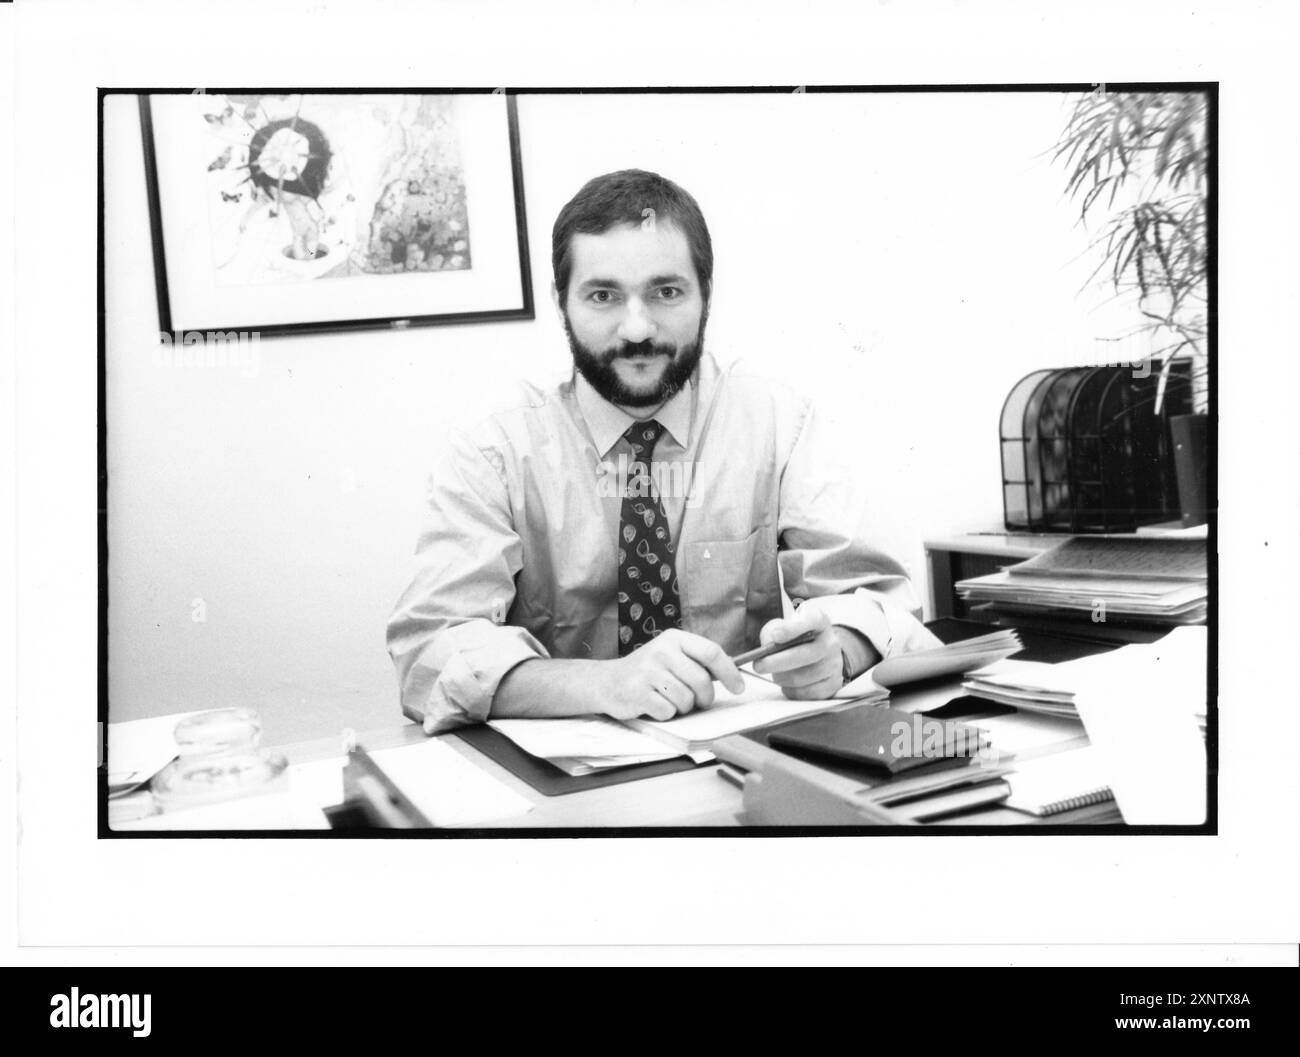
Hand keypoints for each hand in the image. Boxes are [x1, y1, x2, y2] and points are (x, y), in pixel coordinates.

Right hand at [595, 629, 745, 721]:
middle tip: (699, 702)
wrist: (607, 681)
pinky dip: (666, 713)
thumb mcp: (670, 656)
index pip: (711, 652)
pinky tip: (655, 704)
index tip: (739, 687)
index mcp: (674, 639)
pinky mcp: (638, 693)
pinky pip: (669, 711)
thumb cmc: (647, 672)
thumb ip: (696, 661)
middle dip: (705, 698)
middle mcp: (662, 651)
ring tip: (669, 699)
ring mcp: (649, 672)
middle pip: (702, 681)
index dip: (729, 672)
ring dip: (683, 707)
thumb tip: (731, 676)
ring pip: (687, 700)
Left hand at [754, 608, 844, 699]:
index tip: (775, 636)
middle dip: (777, 662)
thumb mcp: (784, 625)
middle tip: (758, 665)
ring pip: (802, 677)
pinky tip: (786, 683)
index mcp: (819, 621)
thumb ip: (772, 630)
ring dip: (781, 677)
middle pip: (804, 655)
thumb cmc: (797, 637)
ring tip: (775, 674)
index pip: (812, 620)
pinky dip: (791, 690)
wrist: (821, 651)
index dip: (793, 629)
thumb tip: (768, 644)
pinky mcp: (833, 683)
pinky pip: (807, 693)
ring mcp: (834, 664)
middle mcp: (831, 642)